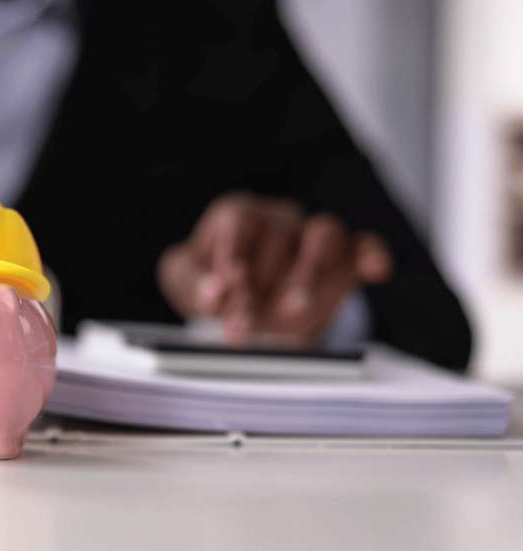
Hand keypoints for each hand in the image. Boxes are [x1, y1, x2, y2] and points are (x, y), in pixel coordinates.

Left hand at [156, 191, 391, 339]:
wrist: (250, 317)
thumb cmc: (215, 289)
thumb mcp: (186, 282)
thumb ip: (194, 284)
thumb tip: (213, 291)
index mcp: (236, 216)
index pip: (238, 221)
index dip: (232, 252)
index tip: (227, 283)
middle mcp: (277, 219)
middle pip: (275, 238)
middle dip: (259, 286)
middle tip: (243, 324)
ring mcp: (312, 237)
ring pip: (321, 236)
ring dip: (307, 274)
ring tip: (292, 310)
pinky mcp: (344, 259)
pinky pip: (364, 247)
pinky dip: (372, 256)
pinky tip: (374, 271)